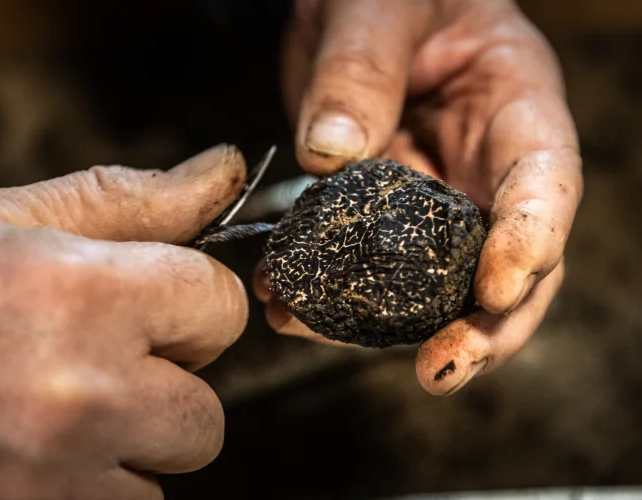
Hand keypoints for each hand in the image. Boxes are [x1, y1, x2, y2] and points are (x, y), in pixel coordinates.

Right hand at [0, 144, 248, 498]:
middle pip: (205, 411)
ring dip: (129, 444)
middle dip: (165, 386)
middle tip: (102, 365)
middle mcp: (82, 395)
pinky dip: (94, 488)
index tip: (161, 311)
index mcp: (83, 298)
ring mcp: (58, 478)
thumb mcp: (9, 220)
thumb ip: (131, 200)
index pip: (220, 308)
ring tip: (59, 413)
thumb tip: (221, 172)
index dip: (193, 307)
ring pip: (162, 471)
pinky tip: (41, 455)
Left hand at [258, 0, 582, 394]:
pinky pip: (362, 265)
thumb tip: (330, 156)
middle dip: (479, 324)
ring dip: (384, 324)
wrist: (346, 5)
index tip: (496, 292)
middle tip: (439, 369)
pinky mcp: (377, 216)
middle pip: (502, 260)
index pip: (544, 183)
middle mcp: (481, 166)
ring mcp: (429, 197)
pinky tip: (284, 302)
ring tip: (317, 332)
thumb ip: (358, 71)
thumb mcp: (375, 8)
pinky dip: (327, 292)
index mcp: (514, 106)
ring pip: (429, 281)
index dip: (531, 242)